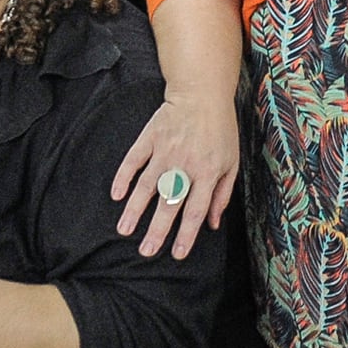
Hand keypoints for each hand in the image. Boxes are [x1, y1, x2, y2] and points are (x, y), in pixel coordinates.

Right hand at [110, 92, 240, 258]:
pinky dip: (124, 177)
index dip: (186, 234)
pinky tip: (116, 195)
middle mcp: (185, 164)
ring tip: (124, 230)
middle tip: (146, 252)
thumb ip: (222, 194)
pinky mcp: (150, 138)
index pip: (195, 210)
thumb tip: (213, 224)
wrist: (202, 94)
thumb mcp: (231, 162)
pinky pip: (133, 160)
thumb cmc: (220, 131)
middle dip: (157, 230)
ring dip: (135, 210)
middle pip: (170, 203)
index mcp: (208, 172)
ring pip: (148, 185)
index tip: (176, 254)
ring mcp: (165, 151)